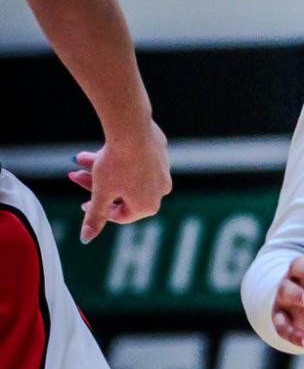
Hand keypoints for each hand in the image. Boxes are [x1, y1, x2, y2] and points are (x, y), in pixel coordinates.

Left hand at [67, 120, 170, 241]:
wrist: (132, 129)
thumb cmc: (117, 165)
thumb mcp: (101, 193)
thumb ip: (95, 217)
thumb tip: (86, 239)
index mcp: (148, 206)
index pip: (120, 215)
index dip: (98, 210)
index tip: (85, 202)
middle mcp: (160, 191)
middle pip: (121, 193)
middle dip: (95, 185)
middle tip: (75, 175)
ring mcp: (162, 171)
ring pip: (126, 175)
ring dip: (101, 169)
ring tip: (80, 159)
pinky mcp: (160, 153)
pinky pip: (135, 161)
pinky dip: (117, 159)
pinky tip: (100, 150)